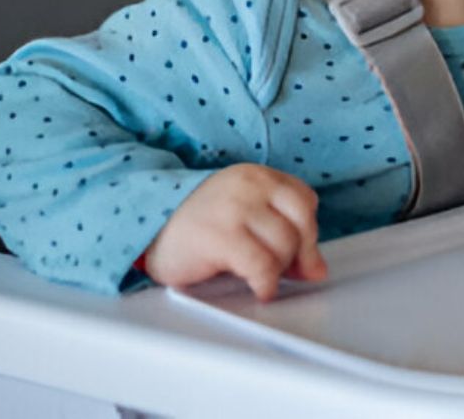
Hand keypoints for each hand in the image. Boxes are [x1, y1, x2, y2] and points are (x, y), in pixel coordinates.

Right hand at [141, 163, 328, 298]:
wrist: (146, 231)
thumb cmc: (196, 227)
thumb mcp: (245, 220)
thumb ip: (283, 235)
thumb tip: (317, 269)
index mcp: (257, 176)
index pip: (304, 201)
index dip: (307, 233)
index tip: (300, 254)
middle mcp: (249, 186)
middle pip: (301, 223)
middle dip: (298, 254)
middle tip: (283, 271)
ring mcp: (235, 208)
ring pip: (285, 245)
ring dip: (279, 270)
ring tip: (260, 276)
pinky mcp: (220, 236)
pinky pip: (262, 266)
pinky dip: (267, 283)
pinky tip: (260, 288)